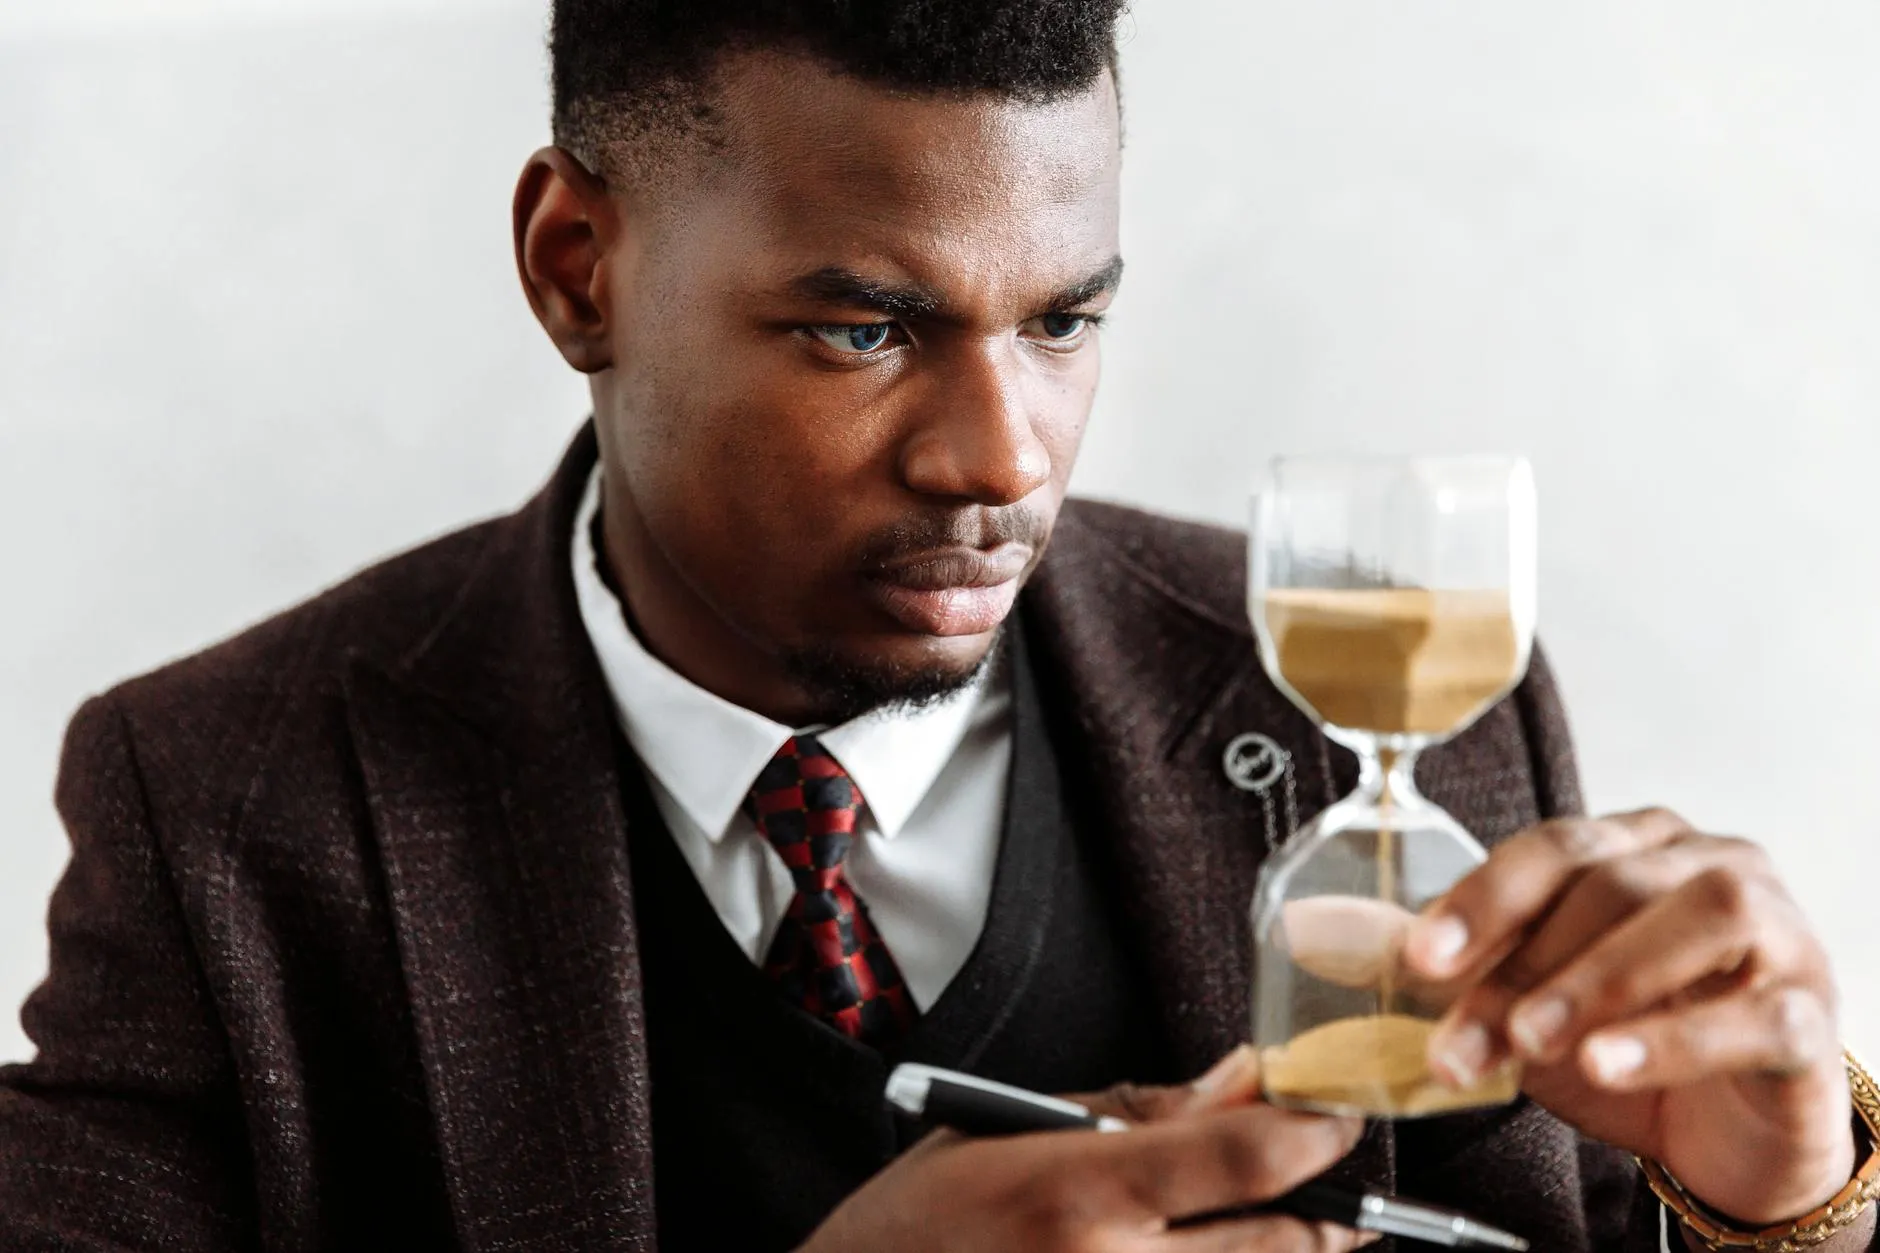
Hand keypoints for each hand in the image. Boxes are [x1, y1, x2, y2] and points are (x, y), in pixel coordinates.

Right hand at [799, 1048, 1373, 1252]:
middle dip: (1330, 1217)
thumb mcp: (1014, 1129)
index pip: (1241, 1159)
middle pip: (1272, 1243)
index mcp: (1079, 1190)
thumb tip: (1241, 1081)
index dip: (1313, 1136)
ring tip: (1317, 1234)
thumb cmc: (920, 1218)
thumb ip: (1138, 1112)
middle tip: (1350, 1195)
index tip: (1340, 1118)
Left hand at [1403, 808, 1853, 1227]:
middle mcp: (1711, 867)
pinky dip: (1671, 1040)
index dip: (1484, 897)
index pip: (1555, 847)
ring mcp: (1776, 933)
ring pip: (1695, 919)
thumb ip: (1468, 971)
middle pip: (1608, 886)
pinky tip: (1606, 1065)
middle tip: (1461, 1039)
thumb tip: (1357, 949)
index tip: (1422, 957)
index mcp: (1637, 846)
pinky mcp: (1810, 1016)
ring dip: (1598, 980)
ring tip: (1532, 1040)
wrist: (1728, 1134)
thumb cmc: (1626, 1045)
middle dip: (1522, 965)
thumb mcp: (1532, 1004)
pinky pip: (1752, 1016)